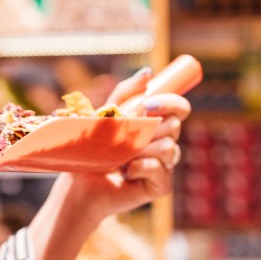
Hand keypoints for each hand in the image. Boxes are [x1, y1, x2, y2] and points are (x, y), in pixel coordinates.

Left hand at [71, 66, 192, 217]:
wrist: (81, 185)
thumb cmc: (93, 150)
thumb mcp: (106, 115)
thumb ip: (126, 93)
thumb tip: (148, 74)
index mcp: (157, 126)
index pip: (180, 109)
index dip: (171, 102)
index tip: (148, 103)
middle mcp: (165, 144)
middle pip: (174, 126)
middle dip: (147, 128)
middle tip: (125, 136)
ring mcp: (165, 166)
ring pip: (169, 148)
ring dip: (140, 149)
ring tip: (122, 158)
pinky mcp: (161, 186)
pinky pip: (159, 168)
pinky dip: (139, 167)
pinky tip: (126, 172)